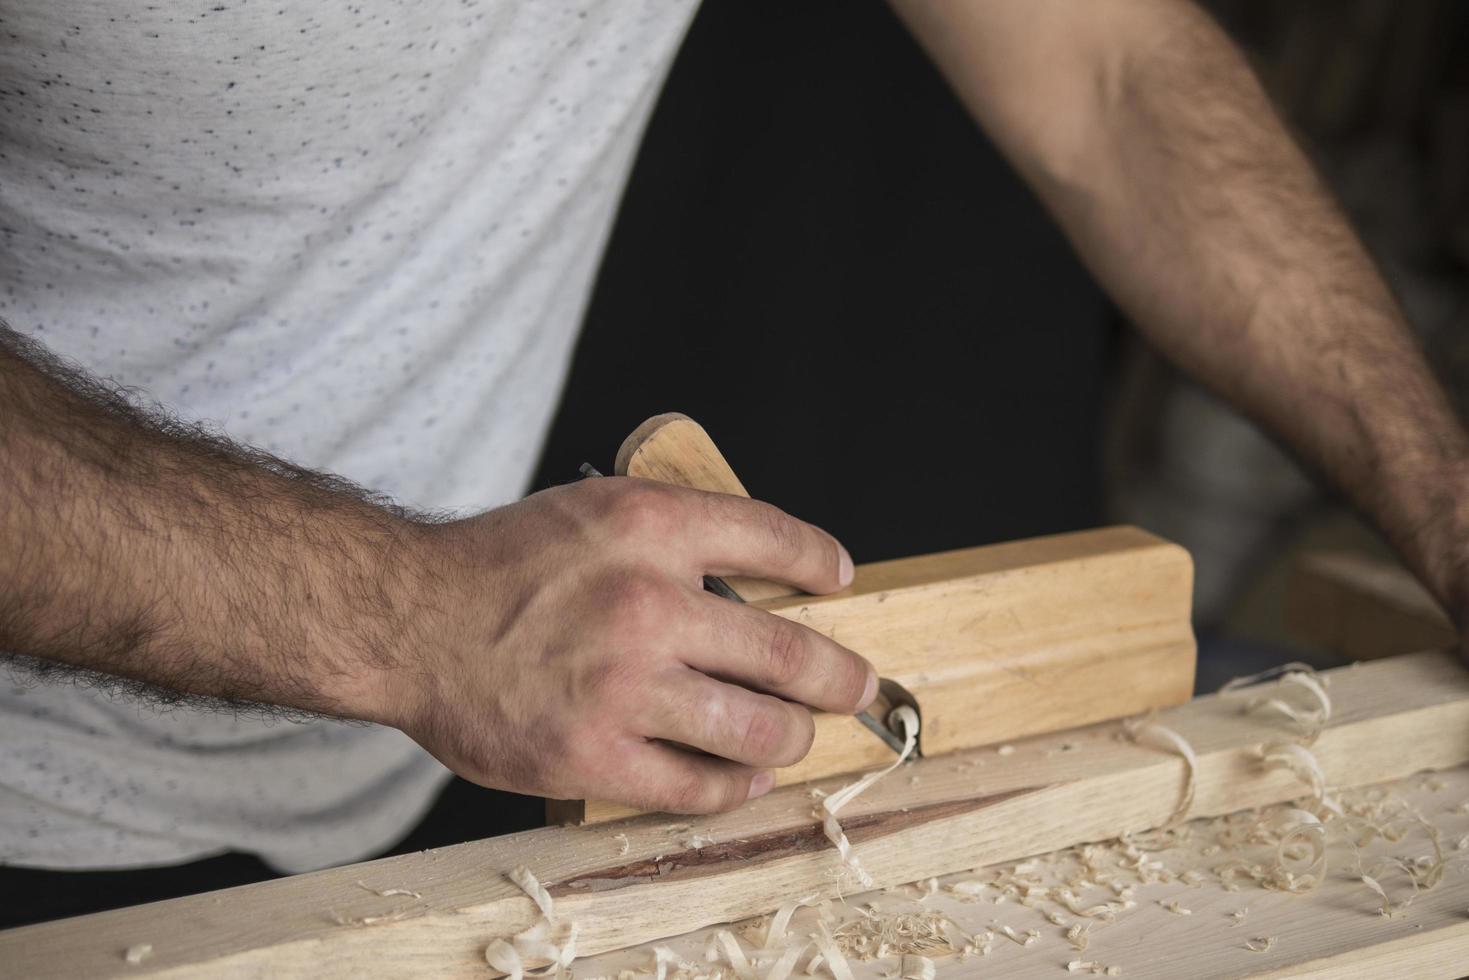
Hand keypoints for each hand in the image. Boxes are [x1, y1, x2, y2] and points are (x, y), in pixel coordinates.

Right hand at [379, 477, 875, 813]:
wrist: (409, 621)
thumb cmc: (501, 567)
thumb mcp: (592, 512)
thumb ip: (672, 534)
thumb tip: (758, 576)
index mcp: (647, 527)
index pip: (773, 538)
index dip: (821, 562)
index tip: (839, 580)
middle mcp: (644, 604)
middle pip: (789, 653)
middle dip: (839, 677)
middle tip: (853, 685)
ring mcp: (621, 687)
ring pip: (757, 731)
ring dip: (791, 739)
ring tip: (793, 738)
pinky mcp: (592, 755)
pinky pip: (696, 787)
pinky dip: (733, 787)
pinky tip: (741, 778)